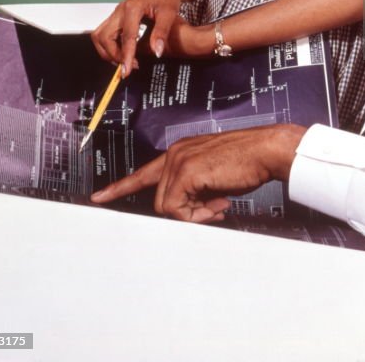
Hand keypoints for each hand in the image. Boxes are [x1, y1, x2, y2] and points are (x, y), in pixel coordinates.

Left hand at [89, 125, 305, 221]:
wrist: (266, 150)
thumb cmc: (248, 162)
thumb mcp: (214, 177)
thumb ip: (195, 190)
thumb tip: (188, 212)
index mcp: (181, 152)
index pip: (144, 173)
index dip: (120, 187)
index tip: (98, 197)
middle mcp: (175, 153)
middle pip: (160, 200)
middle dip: (186, 213)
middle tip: (214, 209)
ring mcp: (179, 161)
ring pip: (167, 207)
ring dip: (194, 215)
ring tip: (219, 204)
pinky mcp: (186, 171)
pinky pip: (178, 209)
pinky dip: (198, 215)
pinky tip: (219, 203)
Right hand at [91, 0, 185, 75]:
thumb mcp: (169, 13)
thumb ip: (161, 33)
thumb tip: (156, 52)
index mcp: (133, 8)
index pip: (126, 37)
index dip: (126, 56)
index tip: (127, 70)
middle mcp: (120, 10)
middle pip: (104, 37)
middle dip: (113, 55)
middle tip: (128, 66)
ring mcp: (116, 13)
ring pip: (100, 35)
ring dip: (107, 51)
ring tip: (124, 60)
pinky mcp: (116, 16)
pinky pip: (105, 33)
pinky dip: (110, 45)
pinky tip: (123, 51)